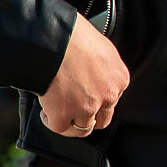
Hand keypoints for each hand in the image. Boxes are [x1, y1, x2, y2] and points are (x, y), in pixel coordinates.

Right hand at [41, 12, 128, 137]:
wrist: (55, 40)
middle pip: (102, 119)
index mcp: (119, 79)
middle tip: (73, 108)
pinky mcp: (65, 114)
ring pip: (83, 129)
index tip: (83, 96)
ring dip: (70, 122)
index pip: (113, 100)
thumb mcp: (101, 50)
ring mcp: (87, 107)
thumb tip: (92, 74)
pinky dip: (51, 122)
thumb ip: (102, 68)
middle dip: (87, 117)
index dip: (97, 101)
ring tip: (58, 111)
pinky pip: (60, 128)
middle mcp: (108, 96)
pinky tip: (46, 111)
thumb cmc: (75, 37)